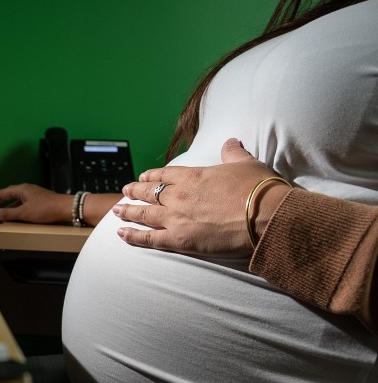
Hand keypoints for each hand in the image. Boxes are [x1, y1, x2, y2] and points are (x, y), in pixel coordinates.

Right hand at [0, 184, 74, 223]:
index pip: (1, 194)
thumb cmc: (48, 207)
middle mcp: (27, 190)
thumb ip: (8, 214)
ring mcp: (34, 196)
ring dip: (8, 209)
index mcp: (21, 189)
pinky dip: (17, 211)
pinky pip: (23, 205)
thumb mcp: (24, 213)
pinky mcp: (39, 202)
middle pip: (8, 196)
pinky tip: (17, 218)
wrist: (66, 209)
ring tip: (2, 217)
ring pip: (16, 201)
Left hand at [114, 138, 291, 257]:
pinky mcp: (179, 240)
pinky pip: (149, 239)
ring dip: (128, 212)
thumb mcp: (247, 164)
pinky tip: (121, 234)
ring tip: (116, 211)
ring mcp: (176, 218)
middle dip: (135, 191)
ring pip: (144, 214)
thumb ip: (234, 153)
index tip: (143, 177)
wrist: (266, 215)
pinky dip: (133, 236)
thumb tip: (231, 142)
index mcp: (194, 176)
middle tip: (124, 192)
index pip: (165, 175)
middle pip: (149, 193)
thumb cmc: (260, 189)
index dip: (152, 176)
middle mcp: (179, 195)